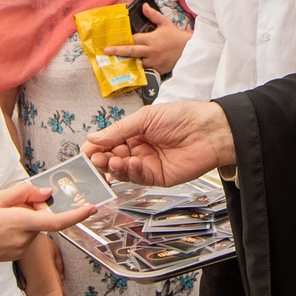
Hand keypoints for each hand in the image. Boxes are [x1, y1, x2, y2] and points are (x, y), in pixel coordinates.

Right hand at [0, 183, 91, 270]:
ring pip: (33, 228)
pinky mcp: (14, 256)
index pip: (56, 221)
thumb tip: (46, 194)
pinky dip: (18, 228)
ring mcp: (19, 250)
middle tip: (10, 203)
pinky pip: (24, 237)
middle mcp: (23, 239)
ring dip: (24, 218)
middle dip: (34, 208)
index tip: (92, 208)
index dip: (76, 215)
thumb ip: (24, 193)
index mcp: (20, 223)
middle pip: (42, 219)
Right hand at [86, 101, 233, 184]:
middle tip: (94, 159)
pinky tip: (131, 163)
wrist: (209, 130)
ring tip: (109, 162)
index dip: (95, 147)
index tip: (86, 150)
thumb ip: (119, 130)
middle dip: (101, 159)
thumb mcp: (145, 117)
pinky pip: (138, 178)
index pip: (108, 142)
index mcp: (133, 132)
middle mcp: (138, 149)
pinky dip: (131, 172)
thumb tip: (92, 137)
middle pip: (111, 158)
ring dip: (113, 167)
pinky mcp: (157, 177)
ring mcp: (147, 164)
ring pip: (122, 171)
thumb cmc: (183, 117)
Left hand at [111, 18, 191, 73]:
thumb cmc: (176, 36)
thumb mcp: (165, 23)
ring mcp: (154, 61)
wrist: (189, 50)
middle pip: (131, 51)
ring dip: (129, 61)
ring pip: (137, 62)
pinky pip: (146, 69)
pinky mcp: (158, 69)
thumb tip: (144, 6)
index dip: (123, 40)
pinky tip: (134, 67)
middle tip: (106, 51)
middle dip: (117, 51)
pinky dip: (141, 67)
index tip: (112, 41)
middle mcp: (151, 51)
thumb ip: (153, 15)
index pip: (133, 39)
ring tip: (118, 61)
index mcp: (151, 39)